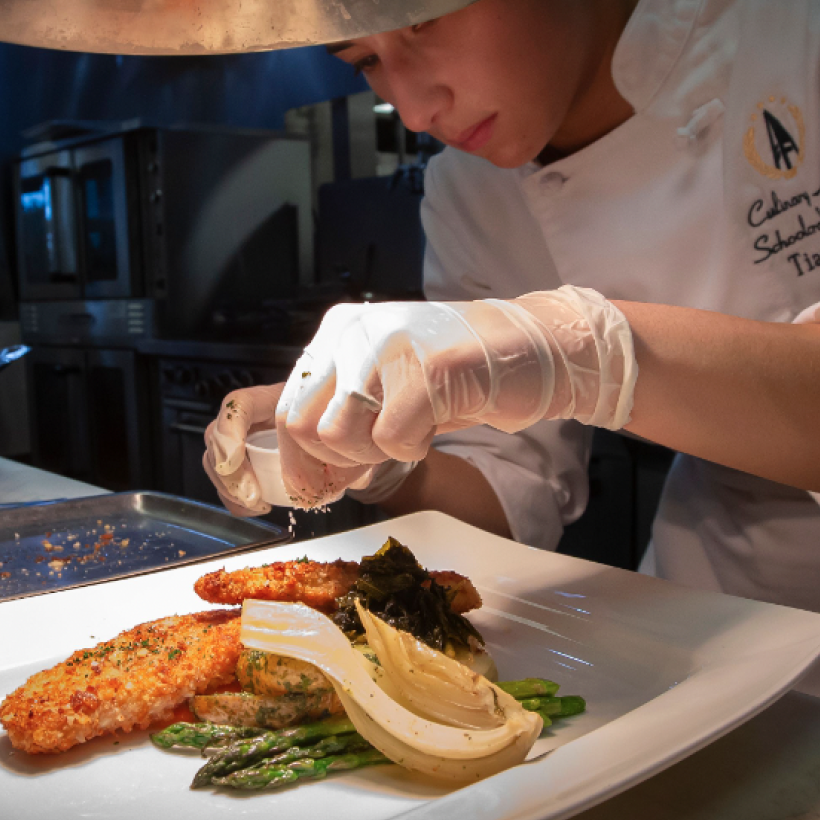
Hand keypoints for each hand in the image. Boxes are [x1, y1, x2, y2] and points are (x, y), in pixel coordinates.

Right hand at [203, 380, 376, 512]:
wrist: (337, 426)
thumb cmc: (336, 420)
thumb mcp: (343, 429)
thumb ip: (347, 447)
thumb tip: (354, 477)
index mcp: (276, 399)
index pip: (239, 404)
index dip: (228, 430)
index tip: (234, 460)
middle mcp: (255, 416)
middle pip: (218, 436)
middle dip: (229, 472)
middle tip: (252, 497)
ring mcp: (245, 438)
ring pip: (217, 461)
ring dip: (230, 488)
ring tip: (257, 504)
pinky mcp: (246, 461)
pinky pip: (227, 480)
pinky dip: (236, 498)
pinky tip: (257, 507)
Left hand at [276, 285, 636, 499]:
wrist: (531, 350)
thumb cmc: (460, 374)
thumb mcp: (387, 384)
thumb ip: (346, 416)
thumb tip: (313, 474)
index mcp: (339, 332)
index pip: (288, 408)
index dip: (300, 461)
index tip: (321, 487)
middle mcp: (355, 333)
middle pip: (301, 425)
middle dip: (331, 464)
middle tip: (366, 471)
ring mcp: (390, 347)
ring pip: (337, 433)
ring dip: (371, 456)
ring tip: (407, 438)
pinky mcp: (430, 369)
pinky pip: (390, 437)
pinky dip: (410, 450)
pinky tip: (431, 430)